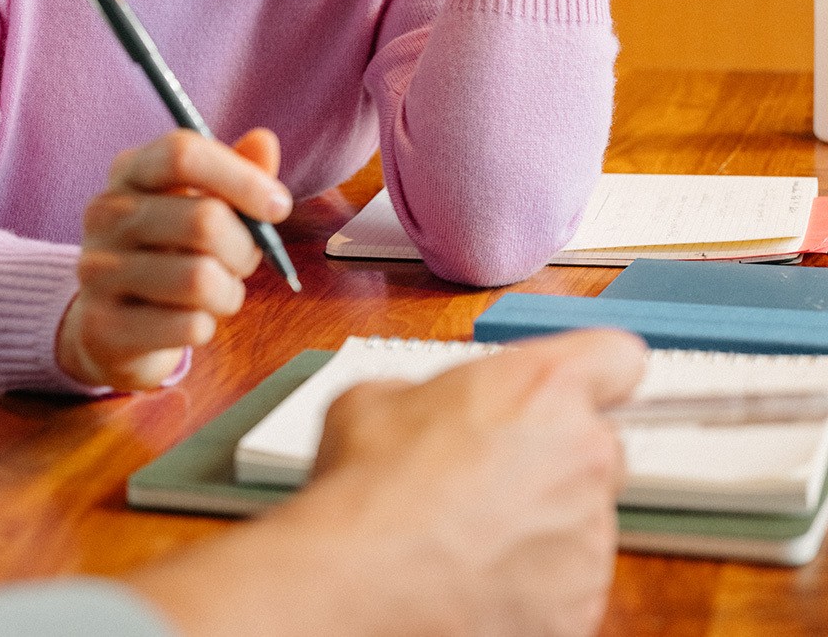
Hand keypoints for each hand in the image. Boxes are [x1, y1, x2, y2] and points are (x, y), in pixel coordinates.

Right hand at [56, 126, 291, 390]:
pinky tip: (190, 319)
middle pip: (203, 220)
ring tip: (219, 292)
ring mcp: (97, 268)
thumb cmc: (168, 251)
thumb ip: (235, 172)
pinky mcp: (102, 324)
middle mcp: (106, 212)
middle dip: (245, 248)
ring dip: (229, 292)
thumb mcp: (199, 203)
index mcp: (131, 170)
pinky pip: (187, 326)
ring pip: (200, 279)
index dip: (241, 178)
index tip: (278, 206)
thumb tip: (265, 140)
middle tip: (245, 260)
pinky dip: (206, 326)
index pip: (183, 154)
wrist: (111, 325)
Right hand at [126, 329, 646, 636]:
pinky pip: (558, 582)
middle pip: (595, 444)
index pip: (618, 355)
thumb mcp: (372, 399)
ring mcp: (581, 547)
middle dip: (548, 453)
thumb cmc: (353, 480)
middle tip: (482, 471)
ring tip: (458, 535)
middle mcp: (580, 465)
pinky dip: (524, 580)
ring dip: (534, 520)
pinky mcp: (569, 613)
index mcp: (539, 393)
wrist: (345, 586)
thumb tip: (424, 408)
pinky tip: (461, 582)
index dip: (594, 367)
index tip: (574, 380)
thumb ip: (427, 394)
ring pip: (577, 518)